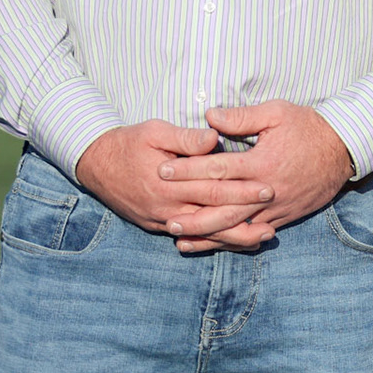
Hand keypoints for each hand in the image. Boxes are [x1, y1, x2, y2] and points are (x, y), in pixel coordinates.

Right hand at [74, 120, 274, 247]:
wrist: (96, 166)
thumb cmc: (129, 143)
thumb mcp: (155, 131)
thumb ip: (185, 138)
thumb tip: (214, 139)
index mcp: (168, 182)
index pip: (212, 188)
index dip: (242, 189)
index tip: (268, 186)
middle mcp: (167, 207)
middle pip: (213, 215)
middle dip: (246, 215)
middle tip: (276, 212)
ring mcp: (162, 221)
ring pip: (204, 234)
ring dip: (235, 237)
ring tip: (264, 236)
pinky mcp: (159, 226)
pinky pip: (192, 238)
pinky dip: (214, 242)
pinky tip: (235, 241)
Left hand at [158, 101, 353, 253]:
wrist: (343, 150)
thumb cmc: (308, 127)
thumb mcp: (277, 112)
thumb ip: (242, 117)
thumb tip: (209, 117)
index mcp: (261, 162)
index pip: (217, 168)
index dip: (188, 169)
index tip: (163, 170)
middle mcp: (265, 190)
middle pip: (221, 205)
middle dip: (191, 211)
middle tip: (164, 214)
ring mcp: (275, 208)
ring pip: (234, 226)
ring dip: (205, 233)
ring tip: (178, 235)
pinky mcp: (282, 218)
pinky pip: (251, 234)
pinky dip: (229, 241)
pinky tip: (210, 244)